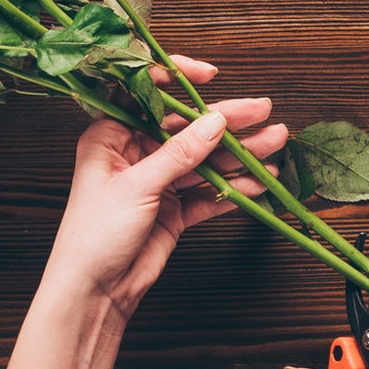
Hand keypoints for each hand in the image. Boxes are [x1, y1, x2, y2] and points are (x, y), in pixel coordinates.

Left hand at [40, 55, 288, 323]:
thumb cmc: (94, 235)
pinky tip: (258, 182)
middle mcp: (134, 155)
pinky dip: (233, 189)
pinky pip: (208, 193)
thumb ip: (180, 153)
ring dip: (238, 155)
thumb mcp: (138, 186)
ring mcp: (156, 182)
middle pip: (186, 128)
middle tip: (263, 112)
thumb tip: (215, 121)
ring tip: (274, 145)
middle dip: (226, 121)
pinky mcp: (172, 211)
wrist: (93, 293)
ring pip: (203, 160)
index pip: (146, 94)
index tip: (211, 75)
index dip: (178, 79)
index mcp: (111, 137)